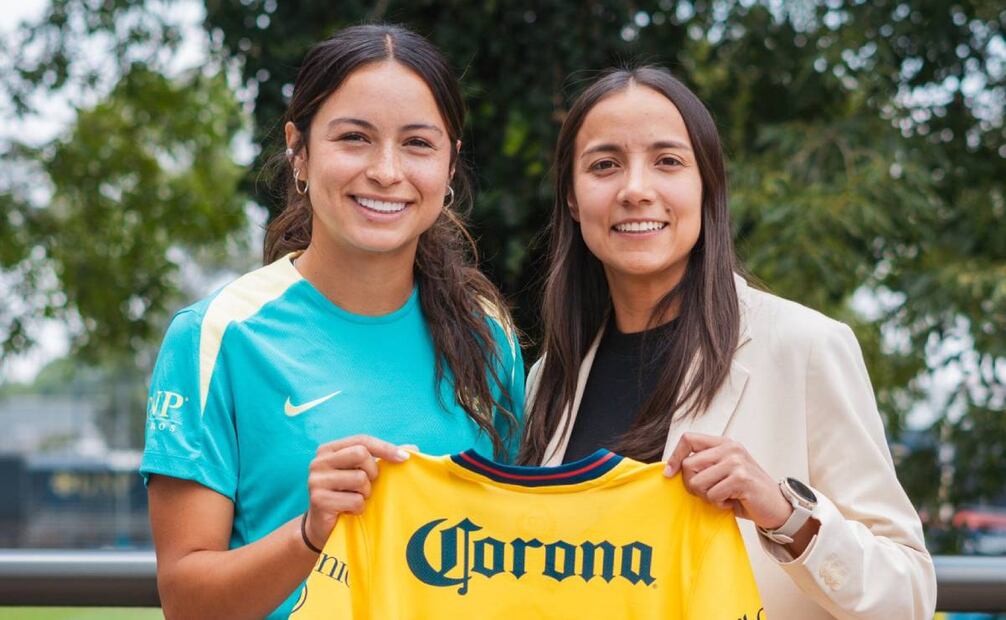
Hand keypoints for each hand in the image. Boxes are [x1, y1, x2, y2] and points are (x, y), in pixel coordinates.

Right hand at [303, 435, 409, 548]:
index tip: (405, 458)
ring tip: (356, 499)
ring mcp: (316, 481)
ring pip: (360, 479)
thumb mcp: (363, 474)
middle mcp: (319, 462)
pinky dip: (359, 508)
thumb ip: (383, 459)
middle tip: (369, 485)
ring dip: (366, 493)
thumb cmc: (347, 495)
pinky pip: (355, 500)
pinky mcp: (319, 500)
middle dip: (373, 472)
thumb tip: (413, 448)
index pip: (362, 440)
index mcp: (329, 450)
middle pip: (361, 454)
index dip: (385, 448)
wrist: (323, 527)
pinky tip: (349, 511)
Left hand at [663, 432, 791, 529]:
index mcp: (724, 443)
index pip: (689, 439)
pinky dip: (719, 504)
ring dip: (707, 496)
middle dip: (692, 485)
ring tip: (723, 496)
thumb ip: (705, 465)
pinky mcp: (741, 478)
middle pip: (689, 464)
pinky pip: (712, 495)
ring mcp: (736, 462)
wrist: (776, 506)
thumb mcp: (724, 471)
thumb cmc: (746, 491)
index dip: (675, 457)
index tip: (669, 474)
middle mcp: (730, 448)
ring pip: (697, 482)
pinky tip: (732, 502)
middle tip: (708, 493)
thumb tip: (672, 469)